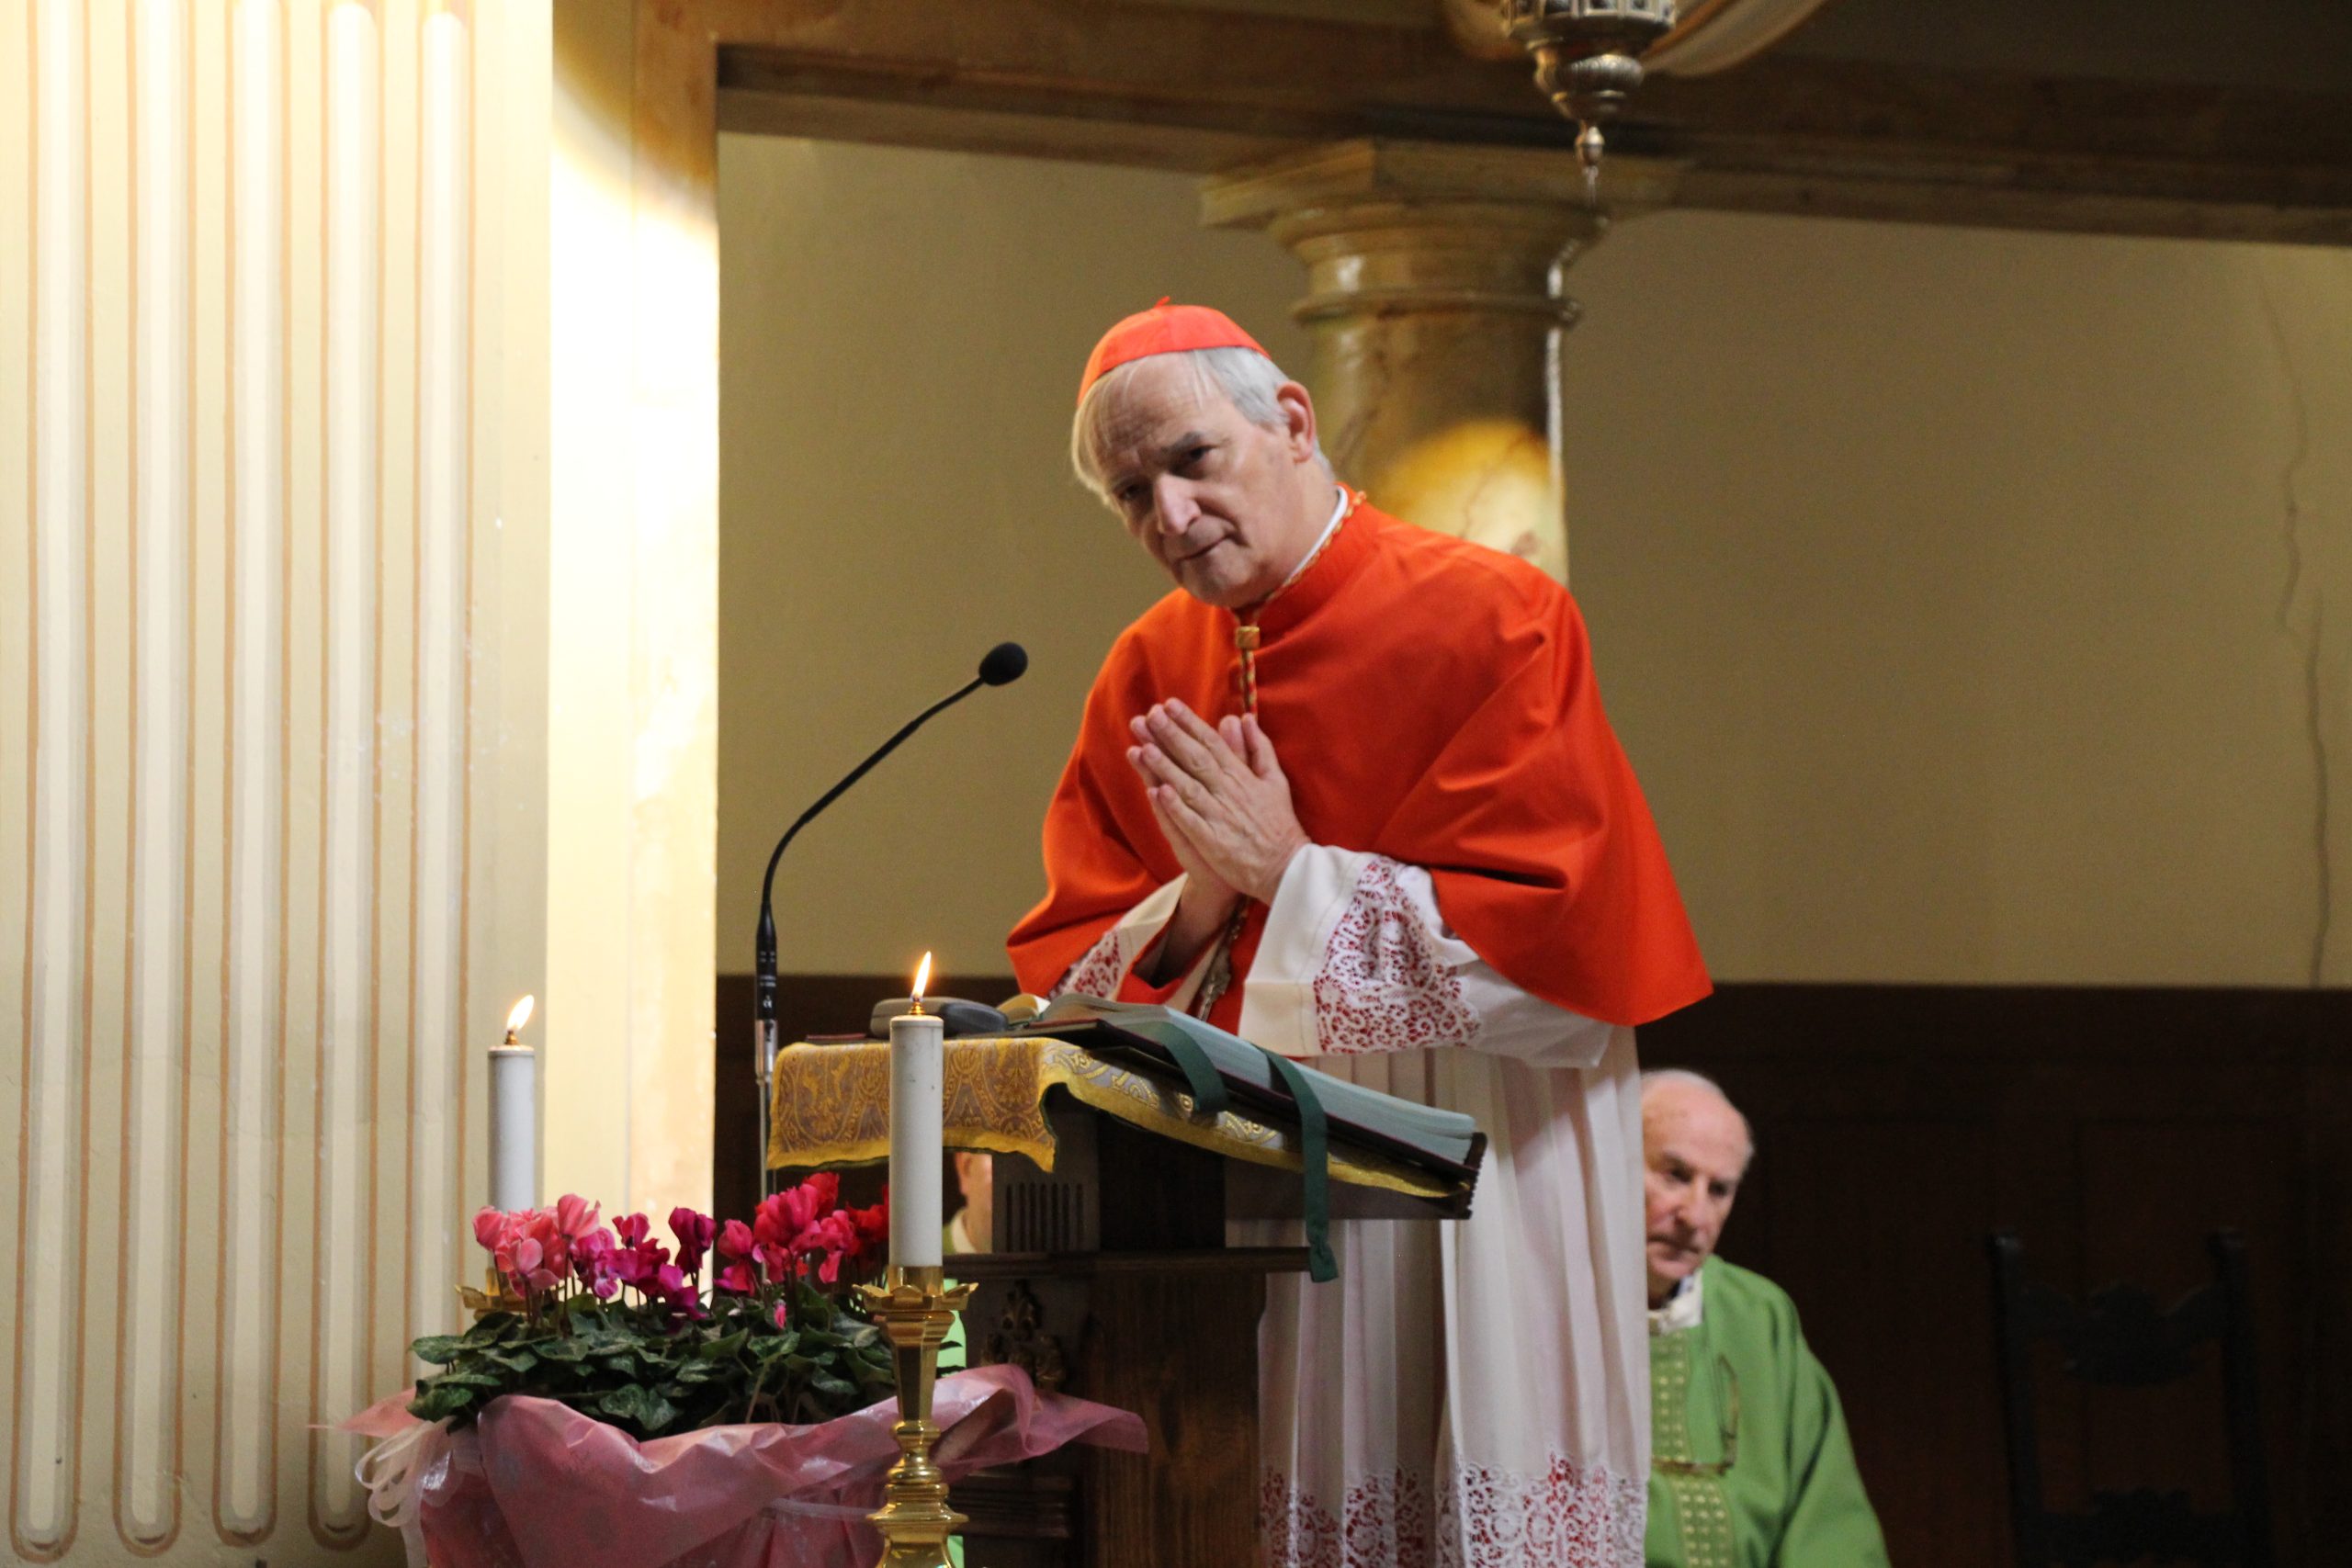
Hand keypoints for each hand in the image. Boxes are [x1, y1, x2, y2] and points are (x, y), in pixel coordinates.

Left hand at [1126, 700, 1306, 904]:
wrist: (1287, 867)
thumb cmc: (1278, 824)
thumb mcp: (1275, 781)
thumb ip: (1259, 749)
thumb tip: (1246, 719)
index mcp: (1242, 776)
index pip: (1212, 743)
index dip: (1189, 723)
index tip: (1169, 704)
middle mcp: (1229, 792)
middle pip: (1196, 759)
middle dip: (1172, 736)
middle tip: (1150, 716)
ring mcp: (1220, 817)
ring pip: (1189, 787)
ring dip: (1166, 767)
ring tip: (1145, 748)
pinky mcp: (1213, 842)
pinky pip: (1190, 822)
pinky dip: (1174, 807)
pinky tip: (1156, 791)